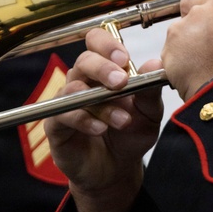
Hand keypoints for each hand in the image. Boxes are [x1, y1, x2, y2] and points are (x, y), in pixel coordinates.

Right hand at [44, 28, 163, 211]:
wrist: (117, 169)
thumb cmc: (131, 134)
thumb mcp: (149, 113)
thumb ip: (150, 89)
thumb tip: (156, 62)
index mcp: (106, 70)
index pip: (97, 42)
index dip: (107, 45)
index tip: (124, 58)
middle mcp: (83, 80)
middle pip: (84, 60)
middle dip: (104, 68)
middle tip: (122, 82)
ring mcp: (67, 101)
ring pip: (75, 88)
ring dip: (102, 103)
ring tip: (123, 120)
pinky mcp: (56, 124)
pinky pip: (63, 114)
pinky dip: (83, 120)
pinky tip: (100, 129)